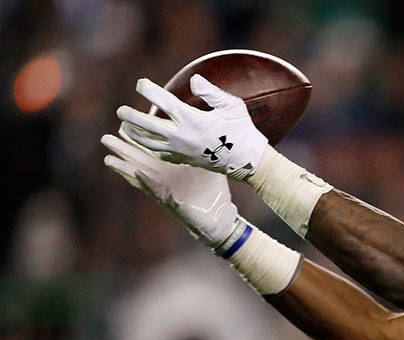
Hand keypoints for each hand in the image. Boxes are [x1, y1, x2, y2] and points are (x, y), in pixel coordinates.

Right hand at [102, 132, 238, 245]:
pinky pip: (156, 189)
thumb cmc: (214, 191)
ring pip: (140, 175)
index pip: (151, 148)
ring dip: (125, 167)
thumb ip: (205, 151)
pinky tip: (137, 172)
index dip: (138, 138)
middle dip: (123, 150)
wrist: (219, 217)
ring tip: (108, 158)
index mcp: (172, 165)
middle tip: (105, 138)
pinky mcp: (170, 200)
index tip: (125, 124)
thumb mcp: (209, 166)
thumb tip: (208, 132)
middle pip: (139, 159)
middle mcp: (164, 175)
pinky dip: (146, 181)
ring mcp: (165, 188)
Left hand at [116, 76, 267, 180]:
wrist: (248, 161)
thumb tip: (193, 81)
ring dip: (135, 135)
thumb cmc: (242, 130)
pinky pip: (160, 154)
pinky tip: (144, 143)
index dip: (149, 90)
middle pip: (147, 125)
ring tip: (126, 128)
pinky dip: (149, 148)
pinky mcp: (185, 160)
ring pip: (149, 143)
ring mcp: (182, 150)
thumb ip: (211, 92)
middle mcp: (182, 136)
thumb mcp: (232, 106)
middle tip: (121, 111)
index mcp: (192, 119)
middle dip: (131, 117)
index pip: (163, 101)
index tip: (141, 84)